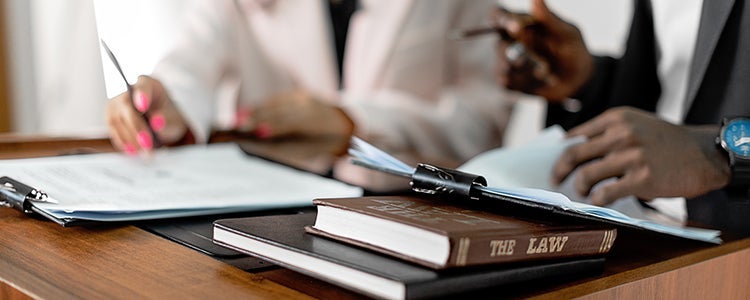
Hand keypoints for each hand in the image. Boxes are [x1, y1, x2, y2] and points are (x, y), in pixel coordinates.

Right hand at [106, 76, 187, 153]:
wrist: (160, 121)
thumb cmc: (167, 116)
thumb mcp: (174, 118)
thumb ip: (167, 120)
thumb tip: (157, 123)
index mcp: (148, 84)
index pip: (142, 87)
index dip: (141, 96)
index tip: (143, 105)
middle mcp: (128, 91)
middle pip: (127, 107)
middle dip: (137, 128)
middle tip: (148, 145)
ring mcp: (116, 103)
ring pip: (117, 120)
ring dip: (130, 139)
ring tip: (145, 152)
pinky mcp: (111, 117)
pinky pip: (113, 130)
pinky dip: (123, 142)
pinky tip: (134, 151)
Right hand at [237, 89, 353, 139]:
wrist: (345, 123)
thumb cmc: (323, 144)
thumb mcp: (309, 151)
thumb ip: (286, 147)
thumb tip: (258, 143)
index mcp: (316, 123)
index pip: (291, 123)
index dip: (273, 126)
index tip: (256, 132)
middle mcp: (310, 105)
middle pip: (280, 111)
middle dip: (258, 118)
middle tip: (238, 125)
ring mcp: (305, 97)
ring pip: (277, 103)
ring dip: (256, 110)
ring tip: (238, 119)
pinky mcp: (300, 93)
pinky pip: (278, 99)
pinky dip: (263, 106)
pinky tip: (249, 112)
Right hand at [494, 0, 592, 100]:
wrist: (576, 80)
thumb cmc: (572, 50)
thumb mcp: (566, 34)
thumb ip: (548, 19)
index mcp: (520, 23)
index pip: (499, 15)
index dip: (501, 19)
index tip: (516, 27)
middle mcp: (509, 40)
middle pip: (499, 44)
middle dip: (520, 53)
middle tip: (538, 59)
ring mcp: (506, 61)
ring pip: (504, 66)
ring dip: (528, 70)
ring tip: (545, 71)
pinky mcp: (508, 81)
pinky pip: (508, 82)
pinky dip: (526, 82)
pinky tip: (539, 80)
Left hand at [552, 107, 730, 205]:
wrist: (703, 154)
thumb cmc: (666, 141)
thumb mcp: (636, 124)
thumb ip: (607, 133)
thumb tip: (572, 149)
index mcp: (616, 118)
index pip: (576, 136)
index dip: (560, 152)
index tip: (554, 163)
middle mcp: (621, 134)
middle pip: (574, 154)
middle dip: (559, 170)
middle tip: (556, 180)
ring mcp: (631, 156)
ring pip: (586, 175)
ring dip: (579, 187)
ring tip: (583, 192)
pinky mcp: (641, 178)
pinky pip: (606, 193)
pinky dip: (598, 199)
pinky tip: (599, 201)